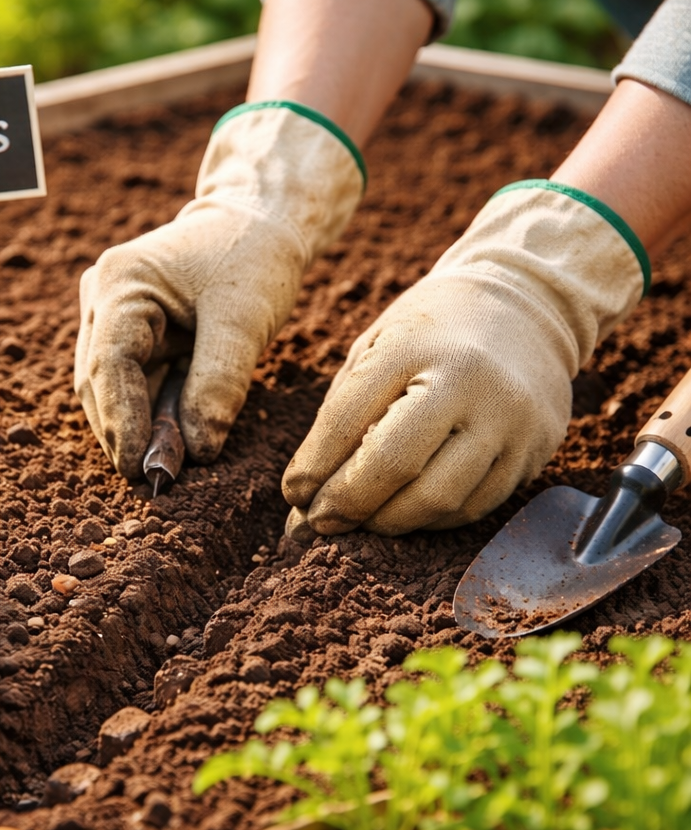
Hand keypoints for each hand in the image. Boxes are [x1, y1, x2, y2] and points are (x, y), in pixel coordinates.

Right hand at [75, 103, 363, 477]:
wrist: (257, 218)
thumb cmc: (253, 257)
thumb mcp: (245, 320)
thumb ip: (218, 384)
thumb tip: (197, 451)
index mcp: (121, 282)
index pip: (109, 366)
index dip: (122, 422)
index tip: (139, 468)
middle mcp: (102, 297)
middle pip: (99, 383)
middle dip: (126, 434)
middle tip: (156, 481)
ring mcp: (109, 313)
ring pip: (111, 389)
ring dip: (137, 429)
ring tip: (167, 468)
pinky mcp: (128, 331)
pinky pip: (132, 382)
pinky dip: (150, 413)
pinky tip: (170, 442)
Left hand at [283, 181, 648, 536]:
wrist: (527, 306)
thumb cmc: (430, 334)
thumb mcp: (375, 349)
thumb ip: (339, 417)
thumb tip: (302, 497)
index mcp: (411, 348)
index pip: (347, 422)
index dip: (313, 470)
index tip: (294, 494)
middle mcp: (466, 382)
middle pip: (395, 466)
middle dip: (348, 505)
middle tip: (319, 522)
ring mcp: (508, 419)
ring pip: (439, 499)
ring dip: (388, 523)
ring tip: (362, 522)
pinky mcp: (535, 449)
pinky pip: (473, 507)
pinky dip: (430, 521)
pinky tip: (406, 513)